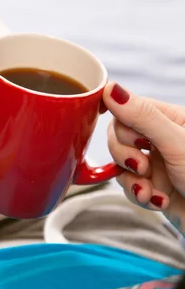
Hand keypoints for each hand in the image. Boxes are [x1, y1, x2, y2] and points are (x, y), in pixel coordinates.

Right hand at [104, 82, 184, 233]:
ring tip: (149, 190)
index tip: (123, 134)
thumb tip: (111, 88)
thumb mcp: (176, 144)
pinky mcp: (152, 186)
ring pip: (119, 164)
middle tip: (142, 167)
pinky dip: (139, 195)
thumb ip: (142, 117)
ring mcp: (156, 163)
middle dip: (125, 156)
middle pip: (118, 137)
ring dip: (132, 180)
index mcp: (171, 120)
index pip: (128, 110)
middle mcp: (161, 139)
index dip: (121, 123)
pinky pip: (128, 185)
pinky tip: (157, 200)